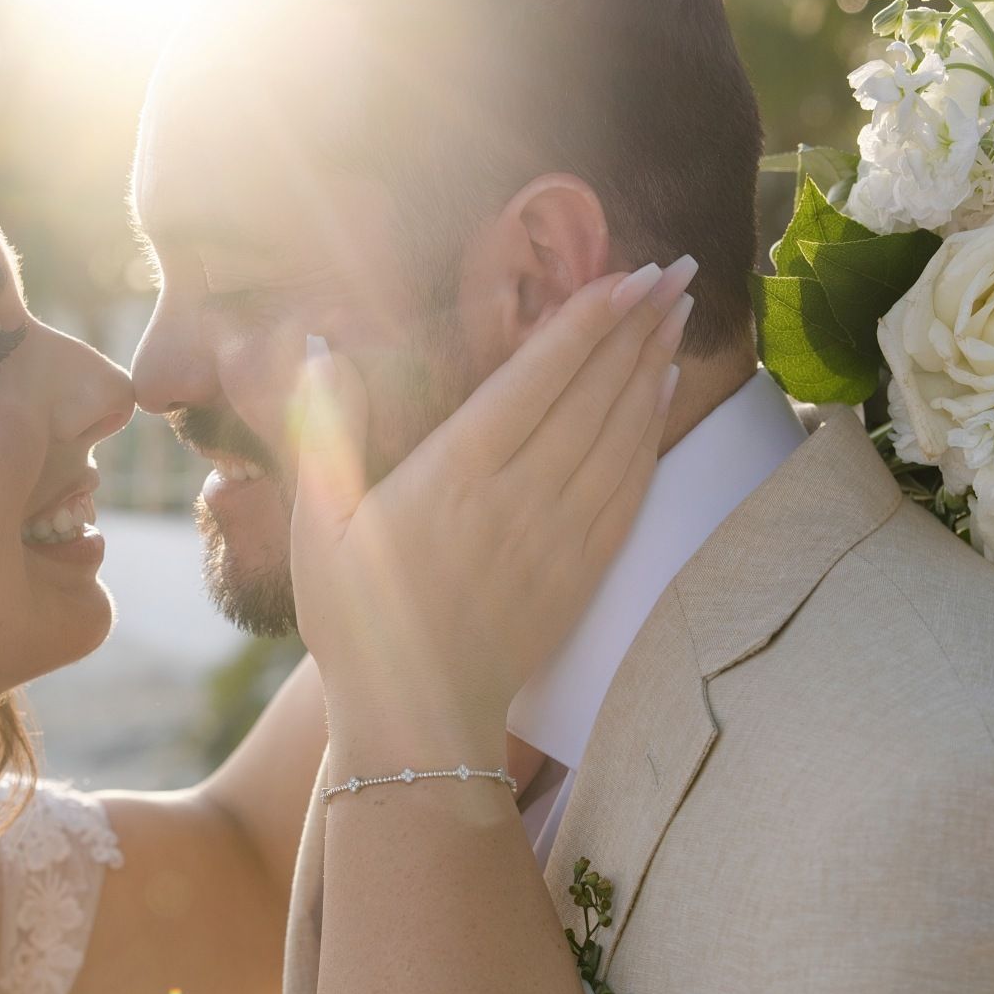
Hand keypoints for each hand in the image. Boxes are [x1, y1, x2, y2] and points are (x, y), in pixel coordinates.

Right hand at [291, 259, 693, 759]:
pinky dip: (651, 433)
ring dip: (652, 367)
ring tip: (676, 312)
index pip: (535, 378)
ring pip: (620, 434)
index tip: (625, 275)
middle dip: (636, 326)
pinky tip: (662, 393)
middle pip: (592, 394)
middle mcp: (517, 498)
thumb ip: (327, 432)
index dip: (585, 321)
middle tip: (676, 270)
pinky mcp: (580, 573)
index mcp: (452, 476)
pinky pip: (630, 489)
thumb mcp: (317, 528)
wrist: (416, 723)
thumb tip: (322, 350)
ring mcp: (558, 537)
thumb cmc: (356, 624)